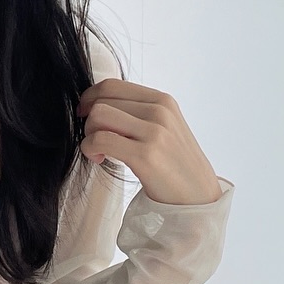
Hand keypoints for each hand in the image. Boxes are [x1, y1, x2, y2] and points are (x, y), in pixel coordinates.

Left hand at [77, 78, 222, 205]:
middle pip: (102, 100)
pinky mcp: (146, 155)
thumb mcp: (164, 127)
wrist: (198, 198)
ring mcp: (155, 132)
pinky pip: (101, 139)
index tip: (84, 114)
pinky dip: (90, 148)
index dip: (90, 98)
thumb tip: (97, 103)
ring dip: (89, 134)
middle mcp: (160, 111)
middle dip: (89, 120)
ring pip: (99, 115)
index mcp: (163, 101)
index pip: (112, 85)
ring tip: (98, 151)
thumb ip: (138, 112)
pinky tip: (99, 158)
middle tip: (94, 140)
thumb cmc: (175, 165)